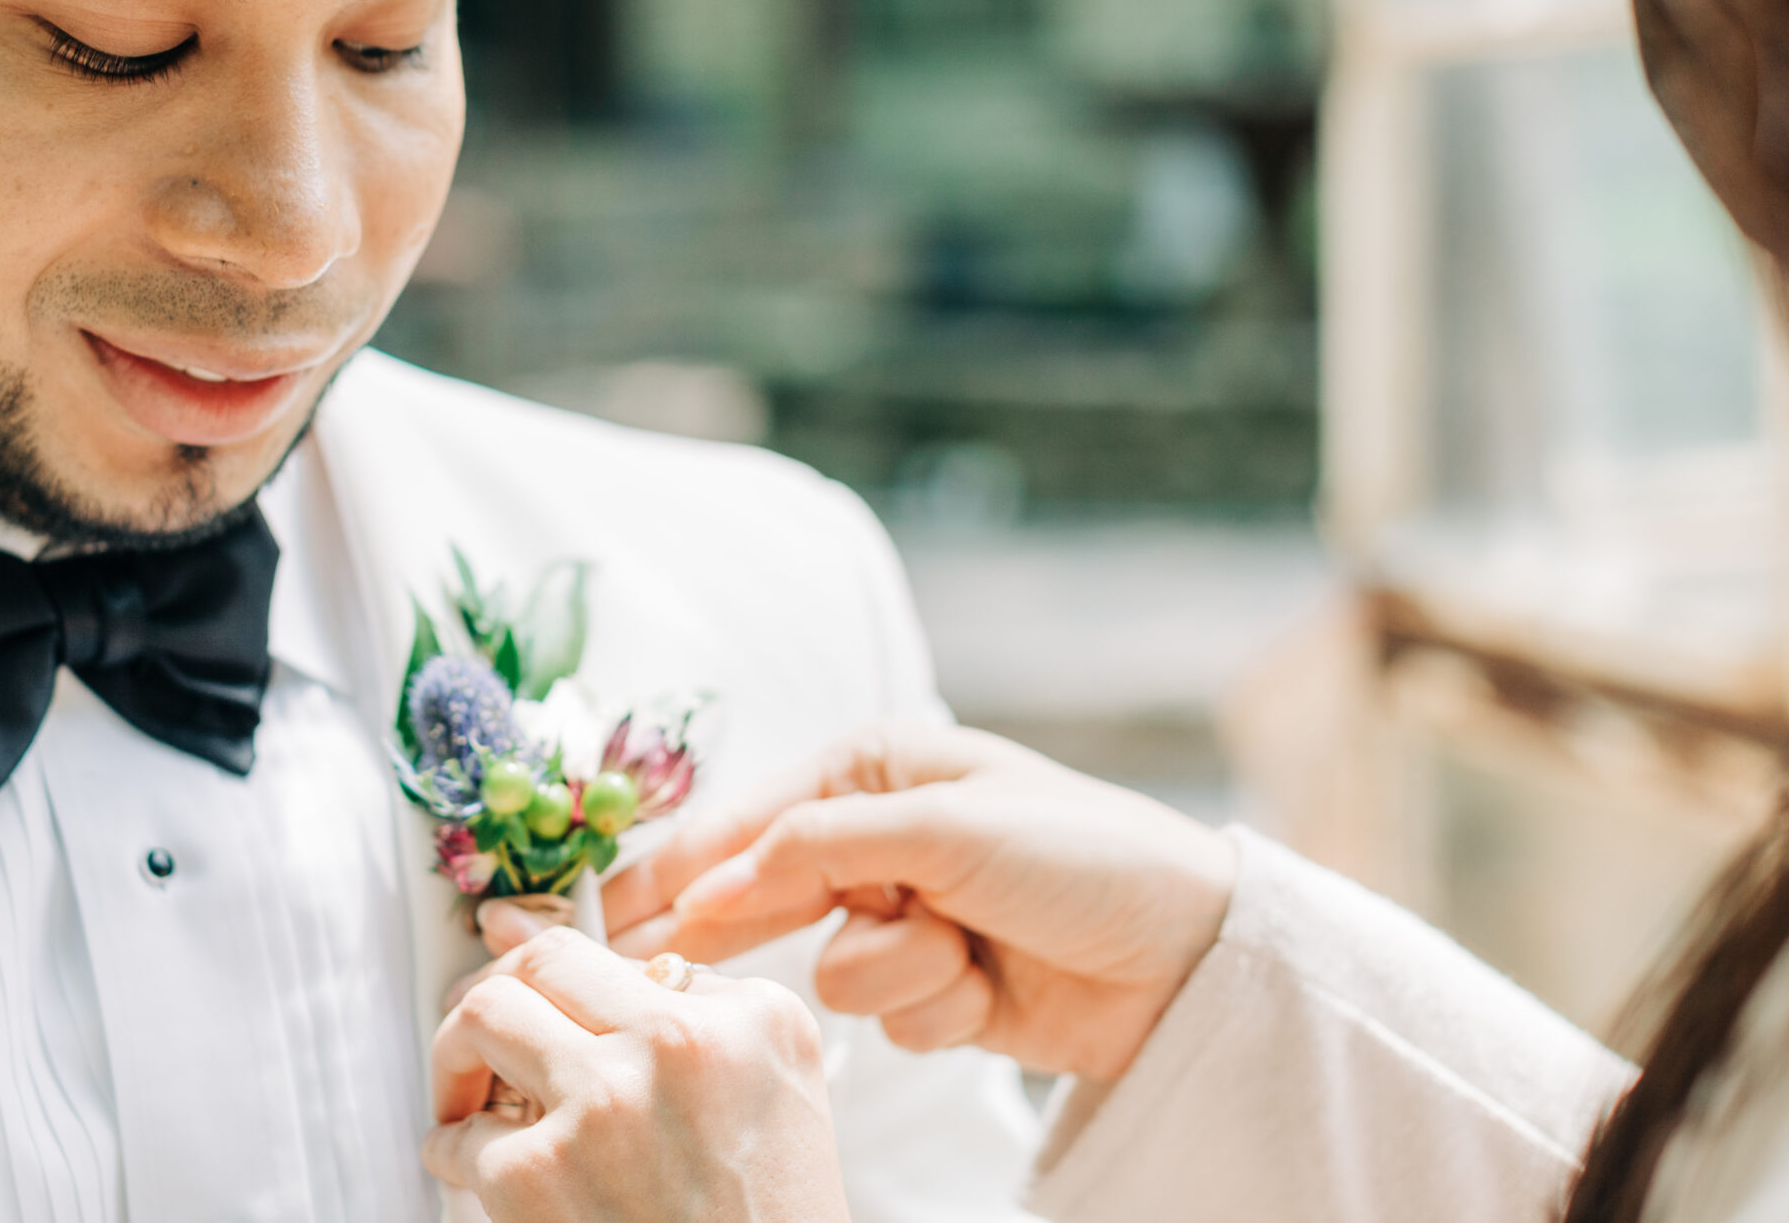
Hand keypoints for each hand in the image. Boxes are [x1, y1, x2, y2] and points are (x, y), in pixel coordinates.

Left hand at [425, 926, 851, 1222]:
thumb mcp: (785, 1095)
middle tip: (483, 1021)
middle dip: (498, 985)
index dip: (566, 975)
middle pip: (545, 961)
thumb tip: (622, 984)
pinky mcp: (537, 1174)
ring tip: (462, 1084)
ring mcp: (602, 1101)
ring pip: (485, 1015)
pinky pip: (462, 1135)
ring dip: (458, 1050)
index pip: (623, 958)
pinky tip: (463, 1163)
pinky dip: (451, 1150)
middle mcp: (676, 1042)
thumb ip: (715, 1022)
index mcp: (748, 1019)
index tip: (534, 979)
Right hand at [603, 721, 1237, 1079]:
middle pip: (763, 895)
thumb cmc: (1080, 855)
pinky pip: (884, 1018)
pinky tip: (986, 987)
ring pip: (829, 972)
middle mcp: (879, 839)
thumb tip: (713, 880)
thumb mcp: (941, 827)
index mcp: (874, 768)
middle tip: (639, 963)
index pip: (747, 819)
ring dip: (894, 971)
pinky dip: (933, 1010)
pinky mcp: (937, 991)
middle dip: (728, 930)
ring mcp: (907, 918)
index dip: (672, 865)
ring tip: (959, 948)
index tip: (598, 912)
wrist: (1190, 953)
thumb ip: (815, 848)